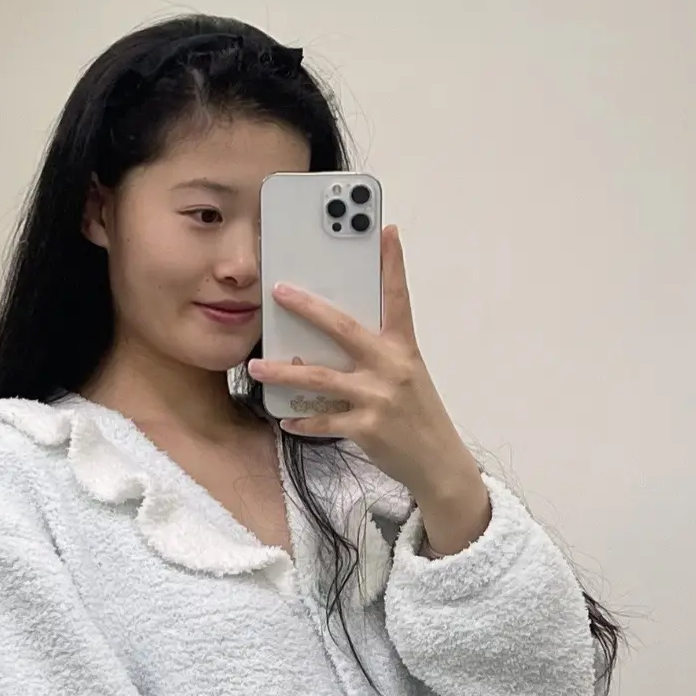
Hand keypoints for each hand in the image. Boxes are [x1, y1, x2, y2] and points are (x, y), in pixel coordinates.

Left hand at [245, 226, 487, 531]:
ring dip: (283, 372)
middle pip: (343, 328)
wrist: (439, 464)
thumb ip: (377, 353)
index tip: (386, 230)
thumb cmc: (417, 415)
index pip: (398, 297)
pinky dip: (302, 420)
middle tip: (278, 291)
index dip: (393, 263)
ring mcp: (379, 398)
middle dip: (307, 307)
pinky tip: (284, 418)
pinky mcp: (368, 429)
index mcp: (403, 348)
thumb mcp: (406, 375)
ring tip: (256, 367)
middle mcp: (391, 367)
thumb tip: (332, 336)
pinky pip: (324, 420)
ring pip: (320, 377)